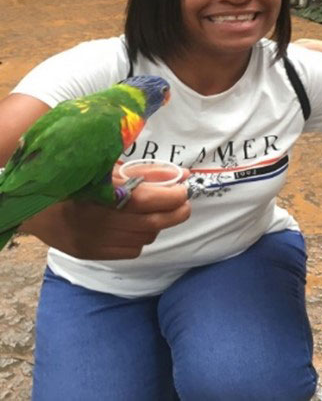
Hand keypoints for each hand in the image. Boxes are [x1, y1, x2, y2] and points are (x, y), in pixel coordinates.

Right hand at [21, 178, 190, 259]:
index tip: (184, 190)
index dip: (171, 196)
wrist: (37, 206)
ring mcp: (95, 240)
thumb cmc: (77, 180)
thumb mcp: (109, 169)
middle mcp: (99, 219)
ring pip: (144, 238)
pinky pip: (131, 251)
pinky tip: (136, 227)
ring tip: (157, 213)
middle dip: (175, 213)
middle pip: (151, 223)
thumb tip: (180, 176)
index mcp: (102, 192)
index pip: (147, 200)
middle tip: (184, 204)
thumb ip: (145, 173)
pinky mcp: (93, 254)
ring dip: (157, 225)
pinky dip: (141, 239)